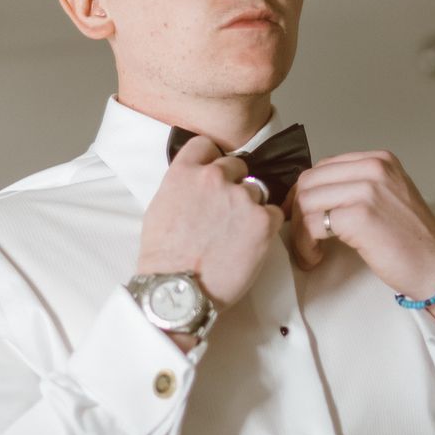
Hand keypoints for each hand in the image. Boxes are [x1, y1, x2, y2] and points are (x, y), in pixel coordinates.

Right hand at [137, 135, 283, 307]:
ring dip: (250, 207)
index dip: (212, 160)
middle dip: (234, 185)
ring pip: (256, 191)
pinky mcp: (262, 220)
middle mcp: (214, 177)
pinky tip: (250, 243)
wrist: (178, 290)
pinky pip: (273, 213)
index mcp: (185, 172)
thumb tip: (195, 184)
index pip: (206, 145)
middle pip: (237, 166)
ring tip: (235, 234)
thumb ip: (182, 187)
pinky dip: (265, 225)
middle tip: (226, 212)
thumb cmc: (164, 258)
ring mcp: (241, 197)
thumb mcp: (160, 208)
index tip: (215, 174)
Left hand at [288, 149, 434, 298]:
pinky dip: (306, 243)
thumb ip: (357, 186)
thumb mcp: (388, 197)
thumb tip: (315, 193)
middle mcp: (373, 168)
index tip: (301, 215)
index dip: (306, 193)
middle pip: (310, 181)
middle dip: (297, 210)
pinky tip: (316, 256)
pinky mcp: (359, 216)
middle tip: (302, 235)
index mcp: (379, 160)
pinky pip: (312, 223)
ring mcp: (367, 190)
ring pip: (306, 201)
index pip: (324, 167)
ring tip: (310, 250)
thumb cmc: (411, 240)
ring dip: (300, 231)